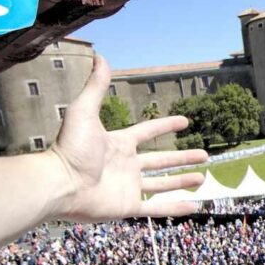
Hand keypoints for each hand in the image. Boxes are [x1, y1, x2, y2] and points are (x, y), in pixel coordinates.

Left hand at [48, 54, 207, 220]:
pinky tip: (192, 206)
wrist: (60, 184)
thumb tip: (100, 56)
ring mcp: (128, 187)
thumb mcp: (84, 112)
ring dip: (182, 181)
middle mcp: (126, 165)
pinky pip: (156, 208)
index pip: (148, 132)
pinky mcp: (127, 206)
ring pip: (162, 184)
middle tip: (204, 155)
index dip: (166, 126)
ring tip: (202, 178)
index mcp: (119, 144)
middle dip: (183, 158)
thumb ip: (96, 86)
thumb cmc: (70, 148)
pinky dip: (174, 208)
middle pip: (161, 160)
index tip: (185, 122)